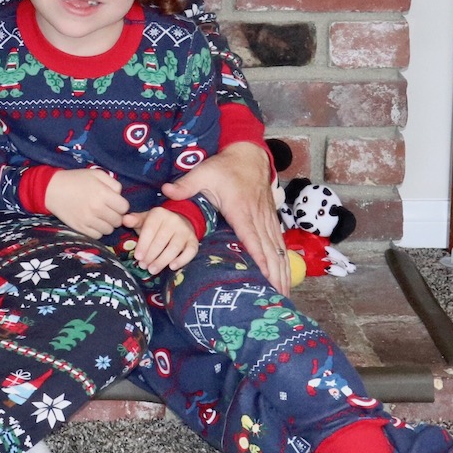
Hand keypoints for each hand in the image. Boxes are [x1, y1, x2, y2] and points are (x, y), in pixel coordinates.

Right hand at [45, 168, 129, 238]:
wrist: (51, 189)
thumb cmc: (75, 179)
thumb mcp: (96, 174)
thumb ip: (113, 183)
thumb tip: (120, 195)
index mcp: (102, 193)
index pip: (124, 207)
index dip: (121, 205)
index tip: (114, 203)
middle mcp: (97, 208)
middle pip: (118, 220)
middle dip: (115, 215)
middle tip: (107, 210)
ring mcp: (88, 220)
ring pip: (109, 230)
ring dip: (107, 224)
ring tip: (100, 216)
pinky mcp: (80, 228)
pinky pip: (97, 236)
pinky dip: (97, 230)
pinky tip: (93, 222)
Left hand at [122, 207, 198, 275]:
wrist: (179, 221)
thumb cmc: (156, 225)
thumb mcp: (144, 220)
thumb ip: (134, 221)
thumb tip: (125, 220)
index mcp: (159, 214)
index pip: (150, 230)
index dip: (143, 245)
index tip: (137, 257)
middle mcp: (174, 220)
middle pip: (161, 241)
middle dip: (151, 255)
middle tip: (143, 266)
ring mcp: (185, 230)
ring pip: (174, 248)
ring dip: (162, 261)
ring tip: (152, 270)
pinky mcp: (194, 240)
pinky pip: (190, 252)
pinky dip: (182, 260)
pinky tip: (172, 267)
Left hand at [162, 140, 289, 290]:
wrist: (250, 155)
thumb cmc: (225, 166)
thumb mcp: (204, 172)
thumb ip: (186, 184)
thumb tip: (166, 190)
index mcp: (241, 210)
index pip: (251, 238)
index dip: (259, 258)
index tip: (265, 276)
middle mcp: (257, 217)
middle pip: (269, 250)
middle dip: (275, 274)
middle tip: (278, 297)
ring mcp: (267, 219)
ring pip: (277, 249)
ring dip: (282, 271)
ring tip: (284, 293)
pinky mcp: (271, 219)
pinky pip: (279, 243)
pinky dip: (284, 261)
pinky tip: (285, 276)